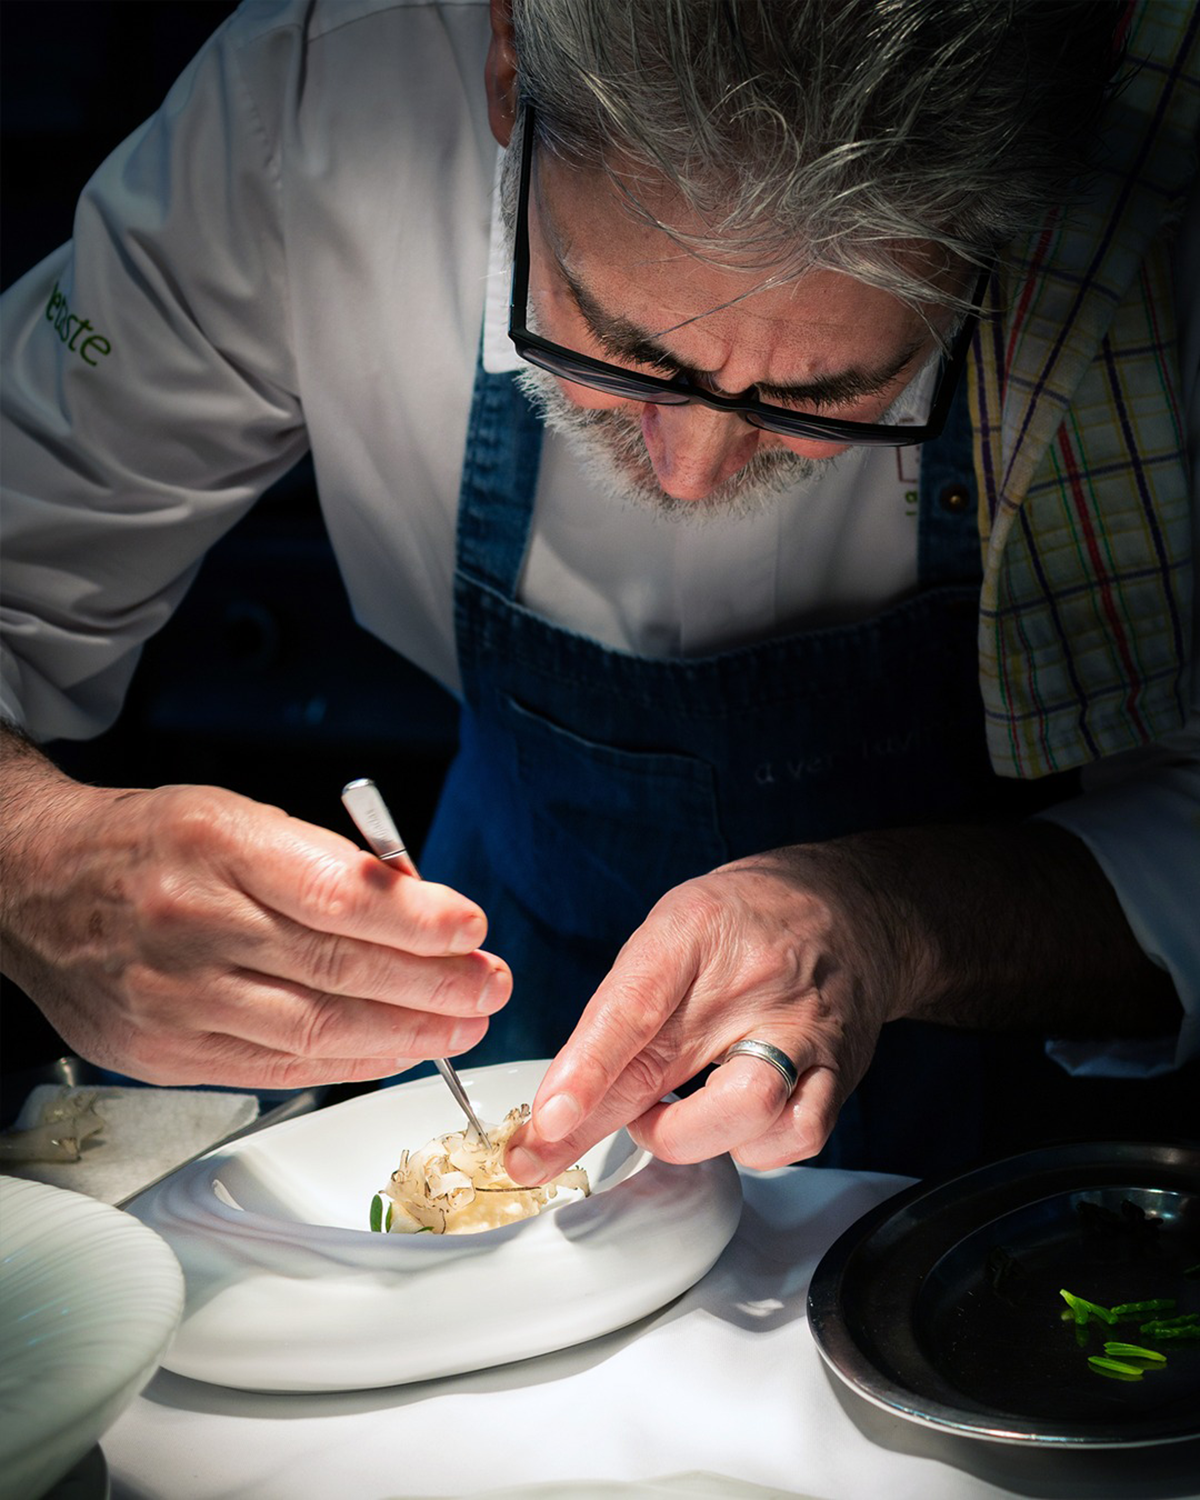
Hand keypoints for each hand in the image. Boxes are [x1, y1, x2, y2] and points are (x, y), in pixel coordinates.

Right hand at [1, 752, 509, 1086]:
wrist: (36, 886)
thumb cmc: (151, 845)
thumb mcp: (238, 818)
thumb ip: (326, 865)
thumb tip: (422, 913)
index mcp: (215, 845)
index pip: (338, 895)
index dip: (416, 921)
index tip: (471, 930)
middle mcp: (190, 923)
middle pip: (337, 971)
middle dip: (431, 986)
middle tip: (488, 987)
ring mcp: (171, 997)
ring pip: (314, 1030)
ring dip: (405, 1035)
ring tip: (460, 1025)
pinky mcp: (162, 1053)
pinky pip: (277, 1068)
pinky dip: (347, 1063)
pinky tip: (394, 1052)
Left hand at [505, 848, 907, 1183]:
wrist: (850, 906)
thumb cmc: (747, 922)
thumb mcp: (671, 934)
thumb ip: (623, 1009)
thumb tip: (568, 1096)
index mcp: (694, 932)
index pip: (635, 1003)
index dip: (588, 1067)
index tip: (549, 1117)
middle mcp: (753, 982)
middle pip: (669, 1069)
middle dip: (593, 1125)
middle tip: (539, 1154)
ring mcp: (802, 1029)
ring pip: (746, 1113)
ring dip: (684, 1137)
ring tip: (664, 1117)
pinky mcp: (837, 1071)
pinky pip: (796, 1135)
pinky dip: (753, 1148)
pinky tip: (729, 1127)